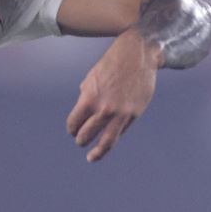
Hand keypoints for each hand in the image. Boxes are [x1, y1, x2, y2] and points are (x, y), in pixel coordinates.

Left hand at [66, 30, 155, 161]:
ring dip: (97, 151)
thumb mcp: (93, 78)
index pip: (74, 122)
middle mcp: (104, 108)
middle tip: (80, 142)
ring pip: (106, 142)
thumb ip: (87, 96)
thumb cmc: (113, 63)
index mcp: (90, 97)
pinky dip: (113, 137)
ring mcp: (121, 113)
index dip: (71, 128)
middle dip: (81, 140)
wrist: (139, 54)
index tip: (72, 130)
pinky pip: (121, 132)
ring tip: (92, 156)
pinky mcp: (134, 114)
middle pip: (87, 134)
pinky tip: (109, 140)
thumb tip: (84, 113)